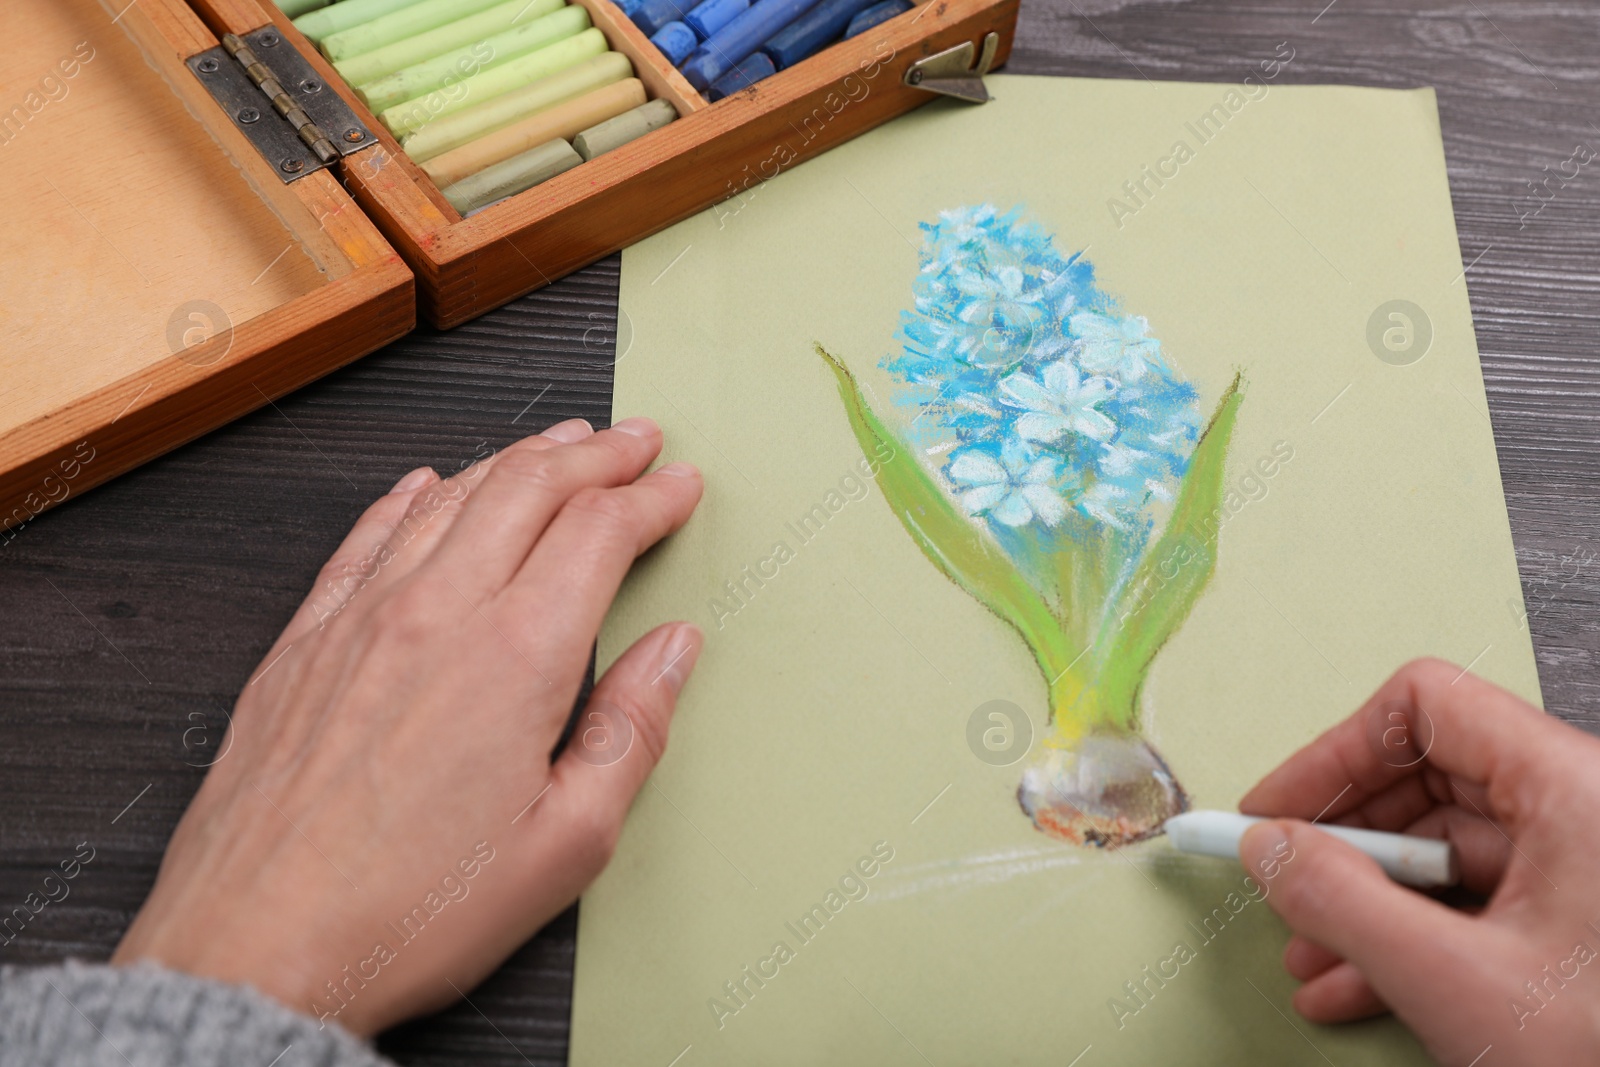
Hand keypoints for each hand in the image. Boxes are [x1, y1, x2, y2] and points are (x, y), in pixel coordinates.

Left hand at [113, 417, 703, 1035]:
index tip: (680, 485)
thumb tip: (674, 648)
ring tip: (557, 443)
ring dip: (516, 458)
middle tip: (635, 439)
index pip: (598, 531)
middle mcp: (436, 611)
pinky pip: (365, 536)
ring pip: (451, 496)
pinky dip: (411, 496)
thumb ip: (633, 730)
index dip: (650, 498)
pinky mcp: (303, 642)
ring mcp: (360, 617)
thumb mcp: (568, 844)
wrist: (259, 948)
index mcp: (516, 656)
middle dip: (596, 454)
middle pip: (529, 487)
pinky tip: (428, 484)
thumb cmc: (412, 910)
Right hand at [1238, 658, 1599, 1065]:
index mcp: (1573, 788)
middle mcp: (1581, 809)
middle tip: (1286, 886)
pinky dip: (1409, 936)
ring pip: (1444, 851)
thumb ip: (1344, 905)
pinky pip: (1474, 900)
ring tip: (1312, 957)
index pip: (1426, 707)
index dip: (1335, 755)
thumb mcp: (1458, 982)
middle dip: (1344, 846)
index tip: (1277, 809)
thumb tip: (1270, 848)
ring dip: (1365, 903)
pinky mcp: (1578, 919)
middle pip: (1427, 780)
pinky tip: (1356, 985)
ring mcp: (1581, 866)